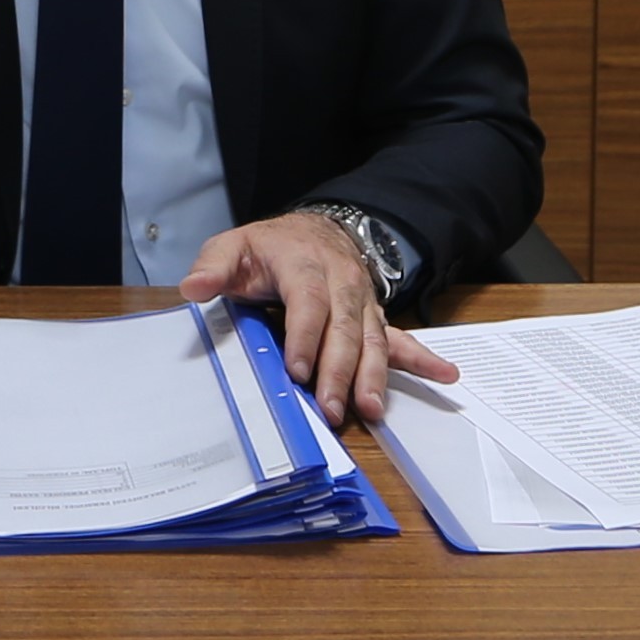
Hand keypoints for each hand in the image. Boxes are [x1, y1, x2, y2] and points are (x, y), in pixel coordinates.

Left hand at [178, 214, 457, 428]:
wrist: (314, 230)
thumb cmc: (268, 248)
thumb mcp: (234, 247)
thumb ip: (213, 268)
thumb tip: (193, 288)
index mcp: (304, 264)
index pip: (307, 301)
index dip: (305, 336)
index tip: (298, 371)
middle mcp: (341, 282)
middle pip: (344, 329)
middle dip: (339, 371)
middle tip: (332, 409)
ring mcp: (363, 301)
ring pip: (373, 340)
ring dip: (373, 377)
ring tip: (372, 410)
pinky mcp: (374, 317)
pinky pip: (400, 338)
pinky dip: (423, 358)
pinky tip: (446, 374)